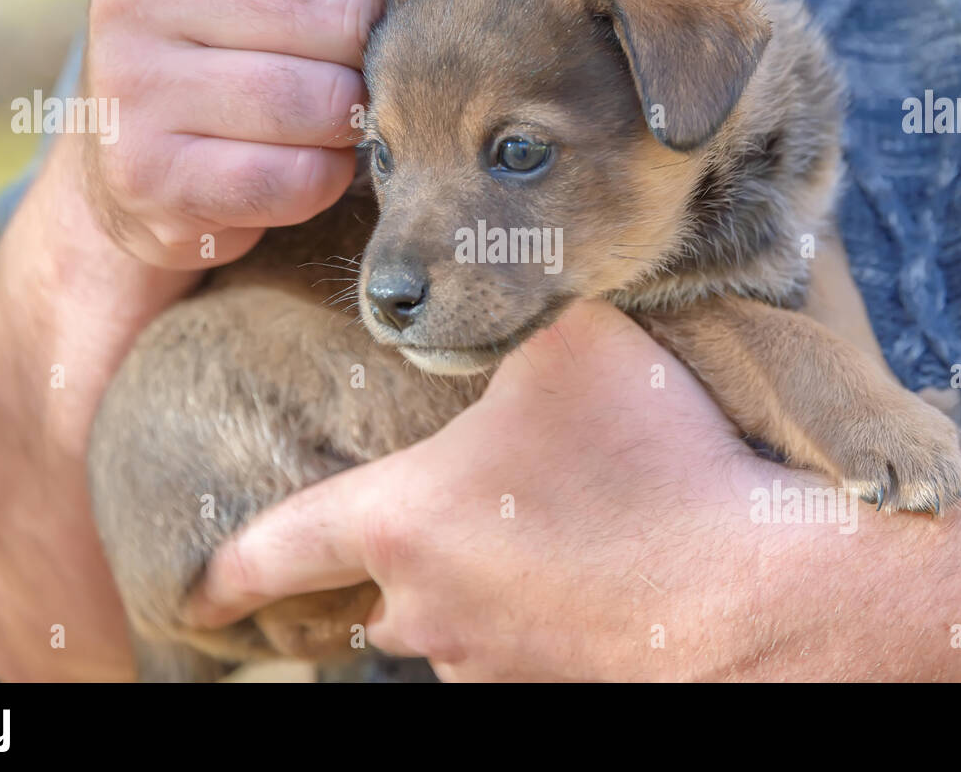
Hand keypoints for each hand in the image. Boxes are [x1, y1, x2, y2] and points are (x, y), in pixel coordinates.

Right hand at [83, 0, 448, 267]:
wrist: (137, 150)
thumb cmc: (235, 21)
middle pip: (337, 13)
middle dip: (367, 50)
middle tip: (349, 65)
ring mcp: (129, 79)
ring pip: (319, 101)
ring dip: (348, 119)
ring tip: (327, 113)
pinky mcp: (148, 174)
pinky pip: (296, 176)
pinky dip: (320, 178)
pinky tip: (297, 161)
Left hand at [190, 301, 960, 680]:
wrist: (768, 584)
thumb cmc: (657, 459)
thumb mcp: (571, 345)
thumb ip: (503, 309)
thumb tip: (490, 273)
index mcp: (402, 524)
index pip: (272, 554)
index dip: (222, 571)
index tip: (192, 590)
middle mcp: (429, 610)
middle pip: (371, 585)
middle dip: (388, 547)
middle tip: (433, 502)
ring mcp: (492, 661)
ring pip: (445, 618)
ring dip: (465, 574)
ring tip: (531, 521)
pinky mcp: (556, 686)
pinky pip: (509, 641)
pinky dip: (523, 605)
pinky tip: (583, 558)